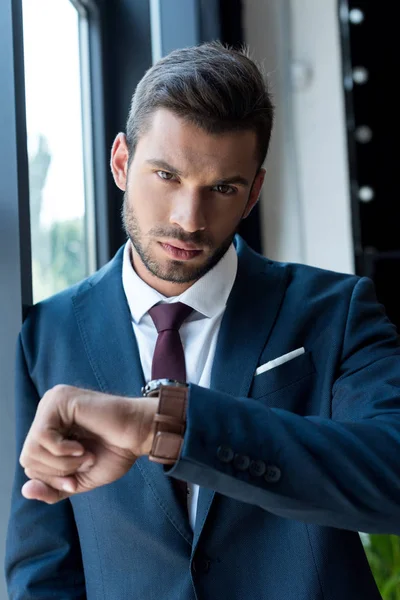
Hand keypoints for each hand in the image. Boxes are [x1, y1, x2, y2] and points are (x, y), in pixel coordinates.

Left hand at [20, 384, 157, 503]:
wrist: (140, 435)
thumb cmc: (116, 451)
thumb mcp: (79, 479)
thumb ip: (52, 488)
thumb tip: (25, 491)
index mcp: (50, 426)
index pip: (30, 462)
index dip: (52, 479)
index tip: (76, 478)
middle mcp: (47, 410)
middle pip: (27, 457)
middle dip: (57, 472)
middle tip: (85, 462)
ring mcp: (52, 401)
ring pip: (32, 449)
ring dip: (63, 463)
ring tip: (86, 454)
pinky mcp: (59, 399)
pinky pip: (42, 437)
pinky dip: (62, 452)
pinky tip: (81, 446)